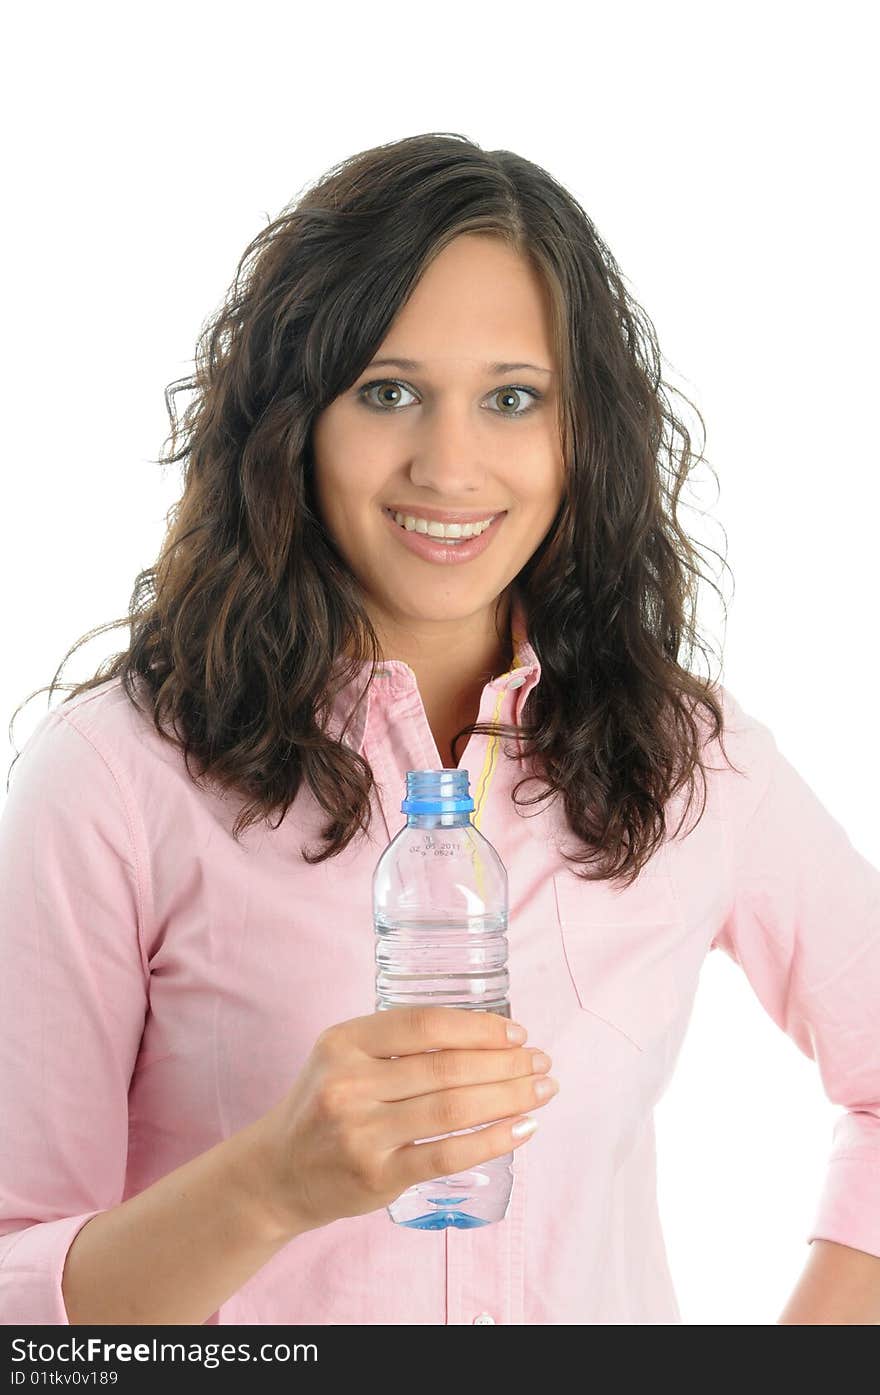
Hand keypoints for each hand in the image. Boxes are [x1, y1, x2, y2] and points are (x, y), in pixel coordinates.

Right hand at [255, 1006, 558, 1234]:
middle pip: (446, 1067)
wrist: (276, 1173)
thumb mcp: (342, 1056)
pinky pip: (447, 1155)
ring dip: (509, 1097)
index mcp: (344, 1042)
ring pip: (453, 1109)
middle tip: (541, 1062)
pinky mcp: (377, 1176)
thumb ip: (396, 1041)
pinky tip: (522, 1129)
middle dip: (505, 1063)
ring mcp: (362, 1133)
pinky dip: (493, 1140)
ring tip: (541, 1090)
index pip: (424, 1025)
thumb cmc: (323, 1105)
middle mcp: (349, 1084)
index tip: (515, 1033)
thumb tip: (485, 1033)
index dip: (478, 1027)